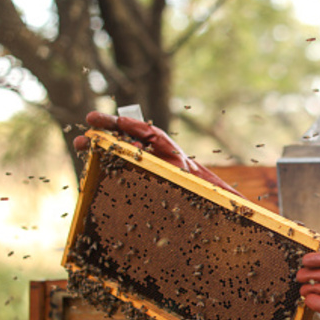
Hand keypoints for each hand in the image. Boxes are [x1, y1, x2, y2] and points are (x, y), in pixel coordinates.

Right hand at [74, 111, 241, 196]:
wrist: (187, 193)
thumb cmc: (195, 187)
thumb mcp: (206, 189)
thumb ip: (218, 191)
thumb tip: (238, 198)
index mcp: (166, 147)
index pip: (146, 131)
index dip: (128, 124)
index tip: (111, 121)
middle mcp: (148, 149)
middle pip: (126, 134)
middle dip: (107, 128)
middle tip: (90, 123)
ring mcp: (136, 158)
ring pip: (115, 147)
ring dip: (97, 144)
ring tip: (80, 143)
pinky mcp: (128, 169)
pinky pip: (113, 161)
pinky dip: (99, 159)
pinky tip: (86, 160)